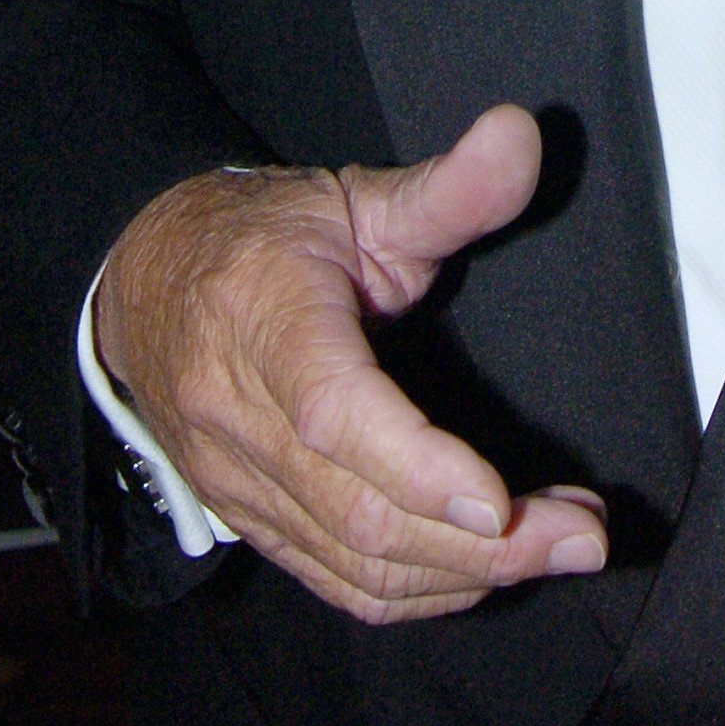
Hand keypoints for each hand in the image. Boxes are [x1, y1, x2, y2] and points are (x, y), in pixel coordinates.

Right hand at [93, 103, 607, 622]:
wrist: (145, 284)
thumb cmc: (262, 237)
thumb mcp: (355, 197)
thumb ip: (446, 185)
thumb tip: (523, 135)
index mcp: (265, 320)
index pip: (336, 415)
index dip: (419, 467)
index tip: (502, 501)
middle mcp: (239, 417)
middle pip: (358, 512)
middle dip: (481, 544)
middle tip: (579, 535)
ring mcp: (238, 483)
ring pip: (353, 564)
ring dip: (466, 575)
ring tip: (556, 545)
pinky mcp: (251, 523)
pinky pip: (336, 581)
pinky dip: (419, 590)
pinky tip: (485, 568)